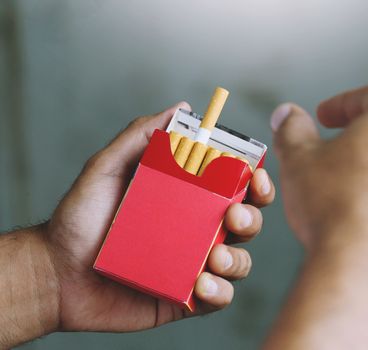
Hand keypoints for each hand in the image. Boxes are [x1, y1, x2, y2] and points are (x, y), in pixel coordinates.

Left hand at [45, 102, 274, 331]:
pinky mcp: (184, 299)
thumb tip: (181, 108)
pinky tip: (202, 285)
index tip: (256, 177)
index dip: (255, 183)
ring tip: (214, 258)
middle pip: (246, 224)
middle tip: (233, 216)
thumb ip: (141, 136)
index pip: (235, 189)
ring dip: (237, 260)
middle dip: (252, 219)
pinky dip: (219, 292)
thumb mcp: (107, 167)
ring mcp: (193, 266)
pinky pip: (217, 298)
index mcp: (188, 201)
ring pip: (238, 263)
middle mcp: (197, 232)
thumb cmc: (81, 217)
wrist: (55, 271)